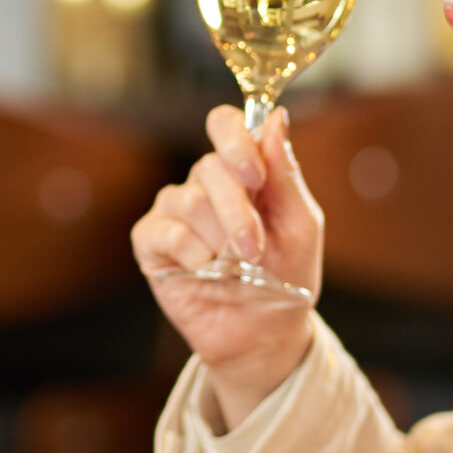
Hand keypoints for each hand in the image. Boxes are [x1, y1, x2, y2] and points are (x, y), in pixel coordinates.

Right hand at [131, 106, 323, 426]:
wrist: (264, 334)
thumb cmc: (287, 276)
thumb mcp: (300, 225)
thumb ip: (285, 174)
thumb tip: (275, 118)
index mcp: (243, 171)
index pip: (226, 125)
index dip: (235, 140)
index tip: (254, 174)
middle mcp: (205, 185)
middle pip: (210, 167)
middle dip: (237, 211)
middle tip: (253, 249)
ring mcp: (176, 212)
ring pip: (187, 200)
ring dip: (218, 239)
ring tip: (234, 268)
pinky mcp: (152, 244)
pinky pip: (163, 230)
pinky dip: (189, 252)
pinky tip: (204, 270)